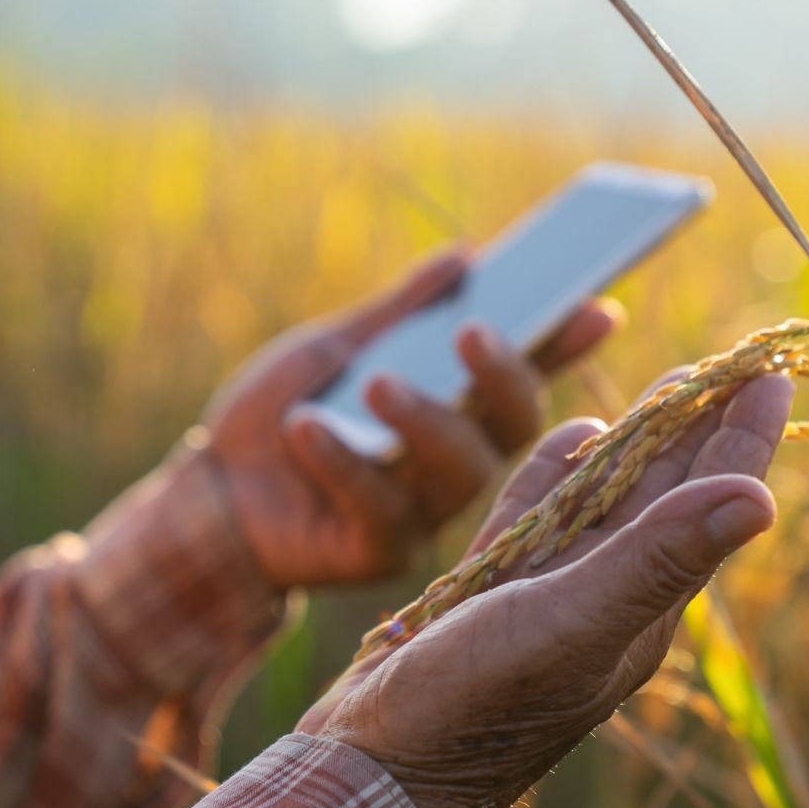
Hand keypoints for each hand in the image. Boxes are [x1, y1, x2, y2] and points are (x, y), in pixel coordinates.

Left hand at [198, 249, 617, 587]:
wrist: (209, 495)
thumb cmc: (278, 415)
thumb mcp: (333, 349)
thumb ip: (398, 312)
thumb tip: (466, 256)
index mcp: (454, 404)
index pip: (525, 368)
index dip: (567, 341)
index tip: (599, 307)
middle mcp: (455, 459)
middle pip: (512, 425)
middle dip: (505, 377)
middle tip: (474, 332)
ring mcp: (425, 510)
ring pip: (461, 471)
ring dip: (425, 421)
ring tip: (377, 384)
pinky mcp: (382, 551)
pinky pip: (382, 507)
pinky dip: (344, 461)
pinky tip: (307, 429)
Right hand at [300, 372, 793, 807]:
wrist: (378, 772)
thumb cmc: (474, 704)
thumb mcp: (574, 622)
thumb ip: (659, 557)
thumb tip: (761, 497)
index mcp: (642, 603)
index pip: (710, 500)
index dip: (743, 436)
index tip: (774, 374)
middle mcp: (606, 594)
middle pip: (667, 491)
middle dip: (698, 426)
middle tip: (728, 363)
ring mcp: (550, 594)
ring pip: (607, 498)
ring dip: (639, 441)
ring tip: (669, 390)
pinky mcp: (495, 593)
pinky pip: (540, 517)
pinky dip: (559, 474)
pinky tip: (571, 438)